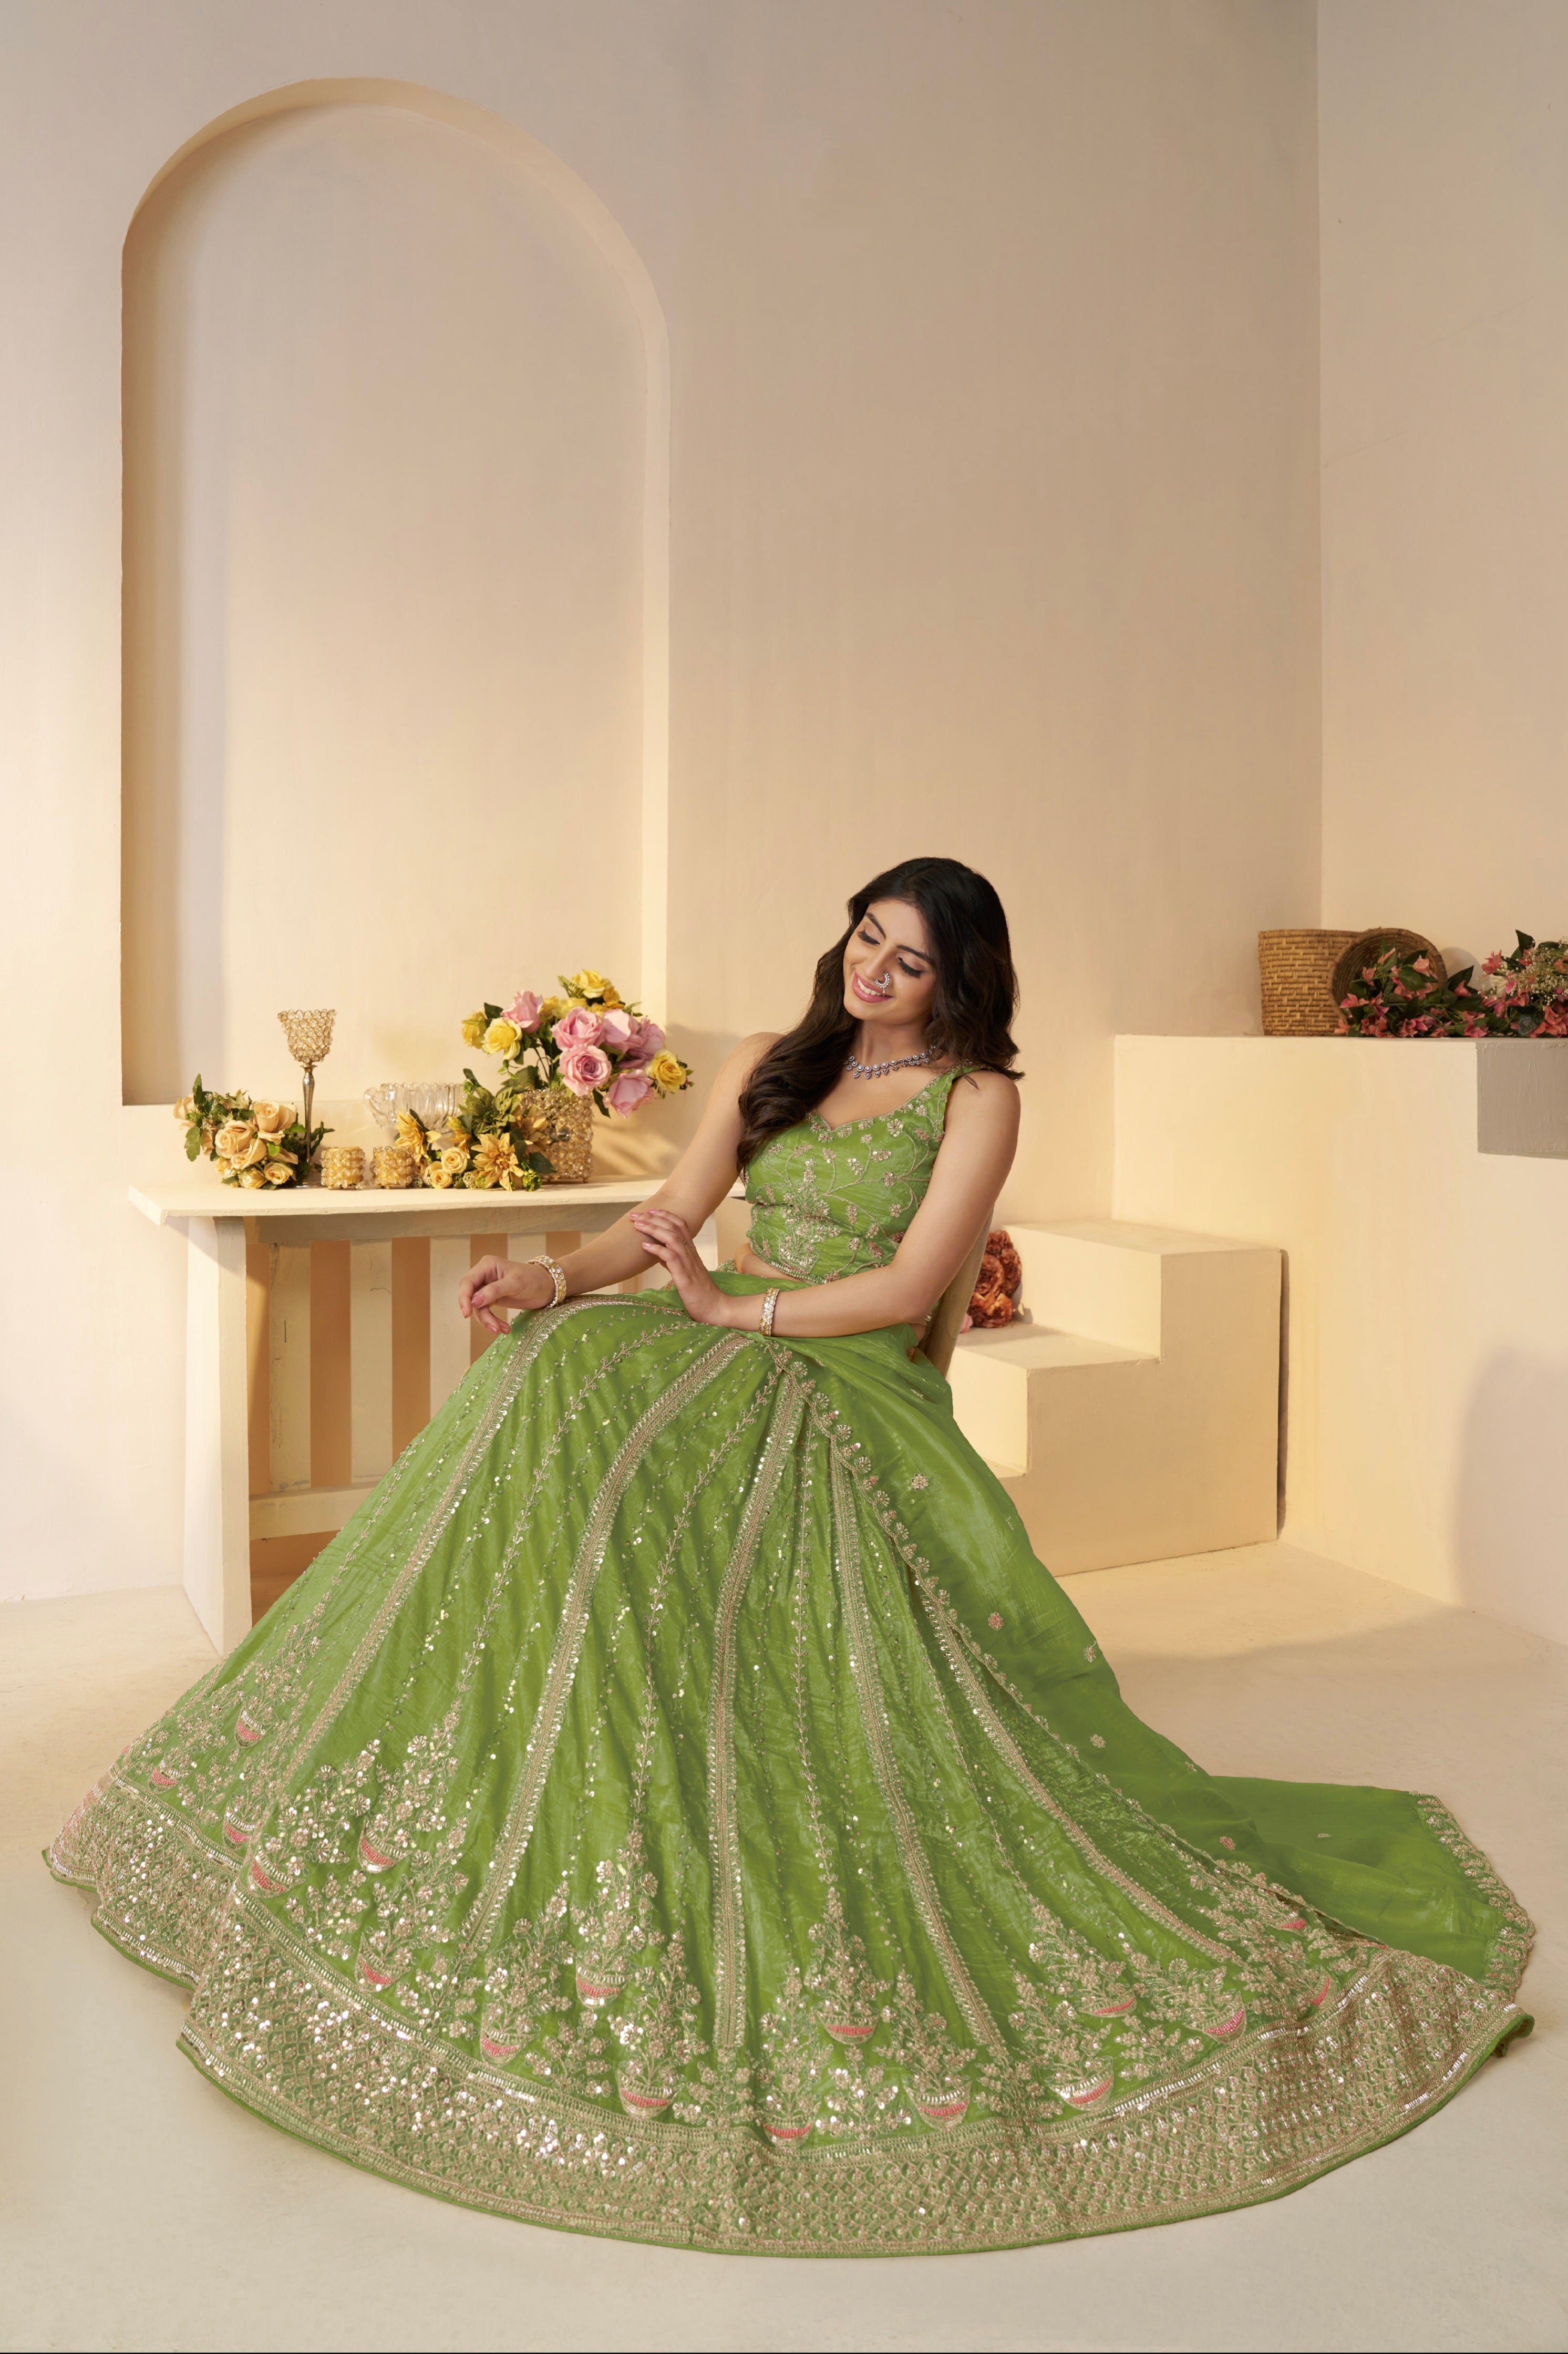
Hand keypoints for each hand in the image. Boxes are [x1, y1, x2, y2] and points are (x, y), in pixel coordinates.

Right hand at [459, 1255, 555, 1336]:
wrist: (548, 1287)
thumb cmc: (533, 1279)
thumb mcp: (515, 1283)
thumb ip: (494, 1291)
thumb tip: (474, 1301)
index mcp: (487, 1266)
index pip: (467, 1282)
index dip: (464, 1298)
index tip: (467, 1313)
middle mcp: (484, 1275)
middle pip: (470, 1297)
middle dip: (480, 1313)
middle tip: (492, 1327)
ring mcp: (487, 1288)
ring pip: (478, 1308)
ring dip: (488, 1320)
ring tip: (502, 1330)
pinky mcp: (492, 1299)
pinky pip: (486, 1312)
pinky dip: (493, 1321)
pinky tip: (503, 1328)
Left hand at [627, 1209, 730, 1325]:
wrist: (714, 1308)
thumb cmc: (699, 1292)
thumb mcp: (684, 1273)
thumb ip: (673, 1261)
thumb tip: (659, 1254)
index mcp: (691, 1251)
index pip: (680, 1224)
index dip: (665, 1215)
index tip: (649, 1210)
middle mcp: (690, 1253)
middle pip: (673, 1227)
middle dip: (653, 1218)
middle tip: (635, 1215)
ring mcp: (688, 1263)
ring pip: (672, 1237)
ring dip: (653, 1229)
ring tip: (638, 1225)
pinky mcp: (684, 1275)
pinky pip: (670, 1257)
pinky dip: (657, 1249)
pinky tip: (644, 1246)